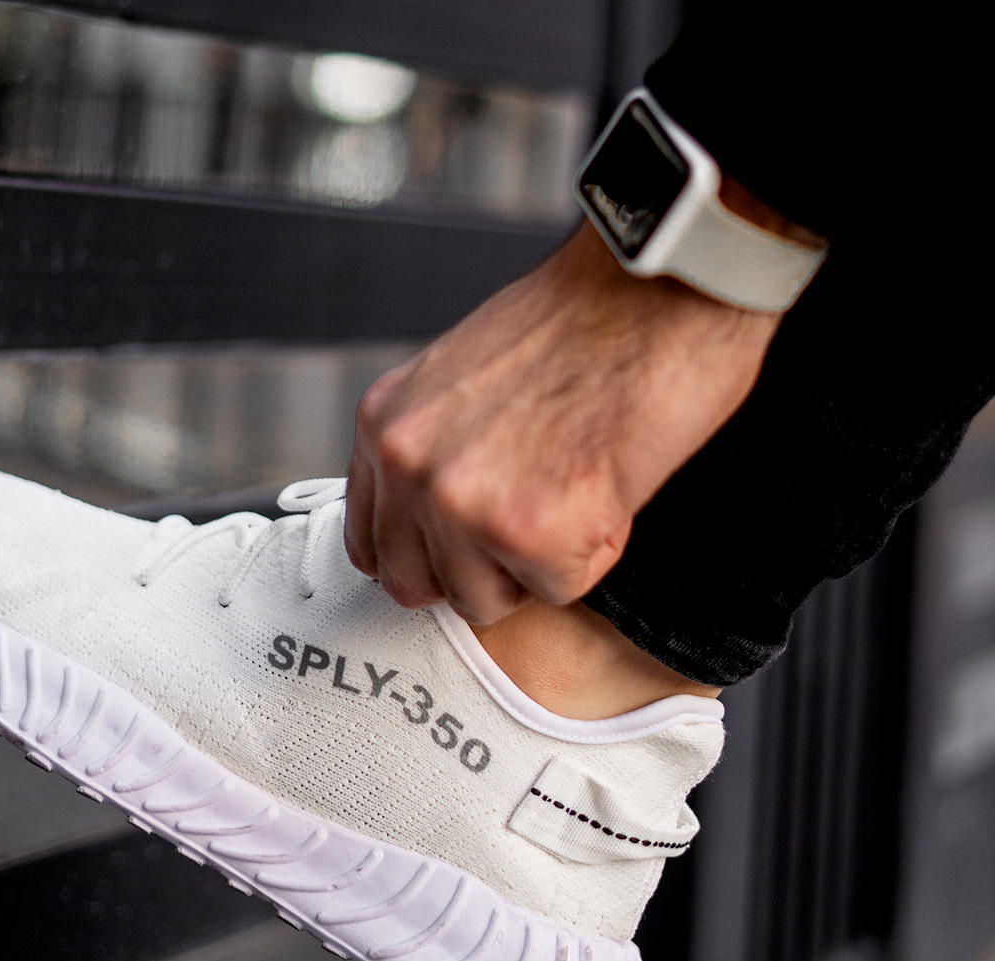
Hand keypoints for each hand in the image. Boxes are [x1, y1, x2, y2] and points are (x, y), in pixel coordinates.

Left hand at [344, 219, 781, 624]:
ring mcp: (461, 502)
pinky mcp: (528, 532)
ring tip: (573, 490)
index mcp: (385, 424)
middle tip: (528, 528)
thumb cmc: (584, 325)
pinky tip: (607, 486)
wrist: (660, 290)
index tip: (464, 549)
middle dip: (474, 574)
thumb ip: (432, 452)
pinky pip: (557, 589)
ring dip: (534, 565)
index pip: (369, 541)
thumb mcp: (462, 382)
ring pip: (483, 600)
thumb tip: (432, 522)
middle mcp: (407, 465)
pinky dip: (594, 551)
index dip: (424, 557)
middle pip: (414, 586)